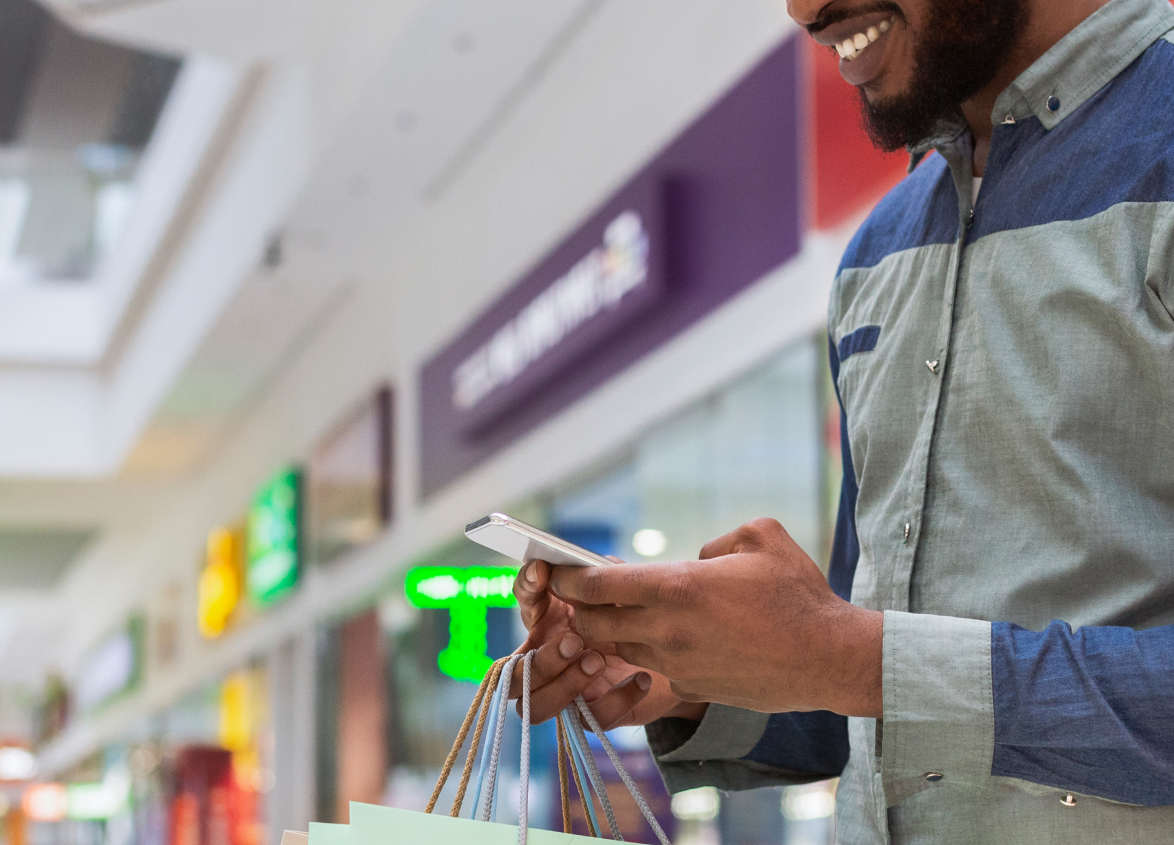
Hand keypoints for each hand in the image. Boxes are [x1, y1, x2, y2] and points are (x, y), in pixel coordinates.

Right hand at [510, 559, 708, 726]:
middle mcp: (546, 658)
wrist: (671, 654)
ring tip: (598, 661)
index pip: (524, 599)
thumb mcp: (621, 588)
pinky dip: (616, 699)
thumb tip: (578, 566)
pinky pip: (591, 719)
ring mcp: (564, 691)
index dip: (526, 587)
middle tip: (576, 641)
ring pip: (534, 706)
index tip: (543, 574)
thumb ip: (599, 576)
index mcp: (549, 618)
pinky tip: (642, 678)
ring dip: (564, 685)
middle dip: (541, 660)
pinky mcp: (591, 713)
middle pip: (511, 674)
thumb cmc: (636, 616)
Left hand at [549, 518, 882, 716]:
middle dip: (583, 610)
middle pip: (595, 625)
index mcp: (678, 587)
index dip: (571, 579)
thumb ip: (717, 540)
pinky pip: (658, 667)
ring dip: (618, 631)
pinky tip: (683, 639)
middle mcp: (668, 630)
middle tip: (589, 595)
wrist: (828, 658)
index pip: (599, 586)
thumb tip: (697, 559)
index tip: (558, 572)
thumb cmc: (798, 594)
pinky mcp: (691, 688)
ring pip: (622, 649)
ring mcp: (677, 664)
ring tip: (633, 612)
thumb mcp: (761, 537)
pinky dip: (657, 652)